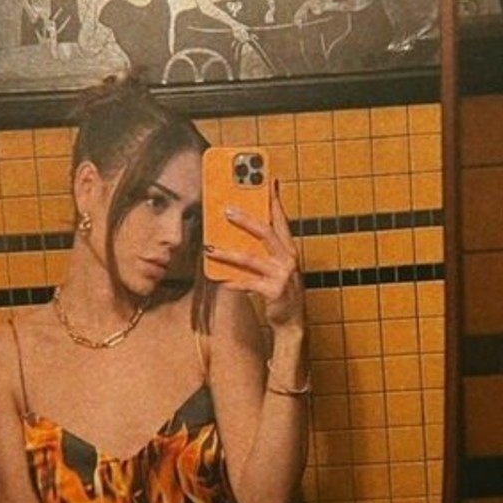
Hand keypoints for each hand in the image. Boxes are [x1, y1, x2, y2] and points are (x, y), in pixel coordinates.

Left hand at [205, 181, 304, 329]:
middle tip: (227, 210)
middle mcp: (288, 259)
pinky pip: (250, 285)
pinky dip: (234, 283)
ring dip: (228, 254)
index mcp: (288, 249)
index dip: (274, 199)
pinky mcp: (275, 292)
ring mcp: (283, 276)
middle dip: (246, 220)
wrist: (293, 322)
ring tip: (209, 249)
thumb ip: (263, 249)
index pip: (281, 219)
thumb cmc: (281, 291)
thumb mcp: (276, 266)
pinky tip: (222, 281)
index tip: (267, 180)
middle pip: (266, 233)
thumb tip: (239, 230)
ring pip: (251, 259)